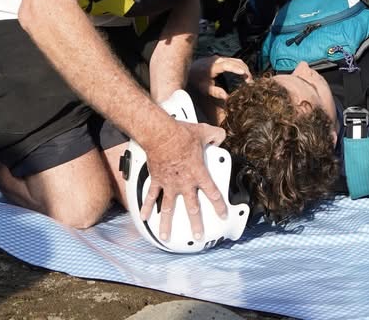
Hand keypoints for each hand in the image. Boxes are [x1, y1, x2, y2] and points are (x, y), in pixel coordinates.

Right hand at [137, 119, 227, 241]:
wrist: (160, 134)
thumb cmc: (180, 134)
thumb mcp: (204, 132)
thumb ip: (215, 136)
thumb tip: (220, 137)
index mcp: (198, 173)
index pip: (213, 193)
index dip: (219, 206)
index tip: (222, 215)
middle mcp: (184, 182)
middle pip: (192, 208)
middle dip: (196, 224)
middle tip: (198, 235)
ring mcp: (169, 184)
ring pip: (169, 208)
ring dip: (167, 224)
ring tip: (166, 236)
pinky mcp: (157, 180)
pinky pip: (151, 196)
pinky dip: (147, 207)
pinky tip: (145, 217)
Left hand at [188, 56, 251, 123]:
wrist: (190, 70)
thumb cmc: (197, 80)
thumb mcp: (204, 88)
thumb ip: (215, 92)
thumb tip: (227, 97)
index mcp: (213, 67)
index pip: (226, 65)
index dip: (235, 69)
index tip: (244, 73)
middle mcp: (218, 60)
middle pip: (235, 62)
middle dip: (245, 70)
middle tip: (250, 82)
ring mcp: (220, 58)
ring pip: (236, 60)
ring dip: (244, 68)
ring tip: (249, 79)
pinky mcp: (222, 59)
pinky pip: (234, 61)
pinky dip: (241, 67)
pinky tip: (244, 74)